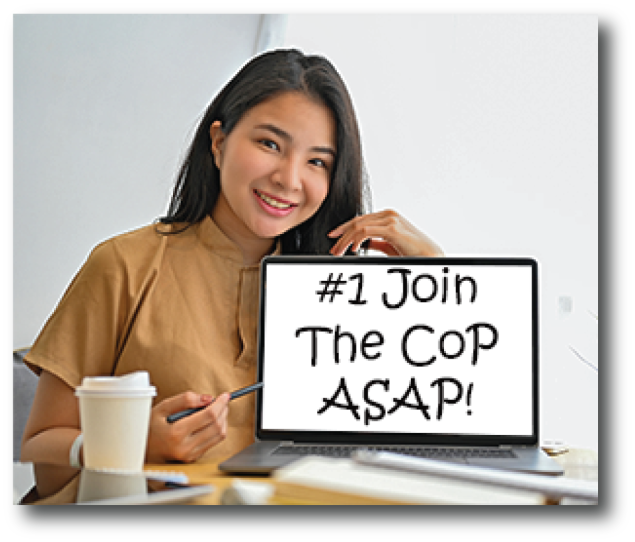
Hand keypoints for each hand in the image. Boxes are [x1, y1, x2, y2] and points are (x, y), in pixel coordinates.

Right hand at [145, 391, 229, 462]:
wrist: (142, 449)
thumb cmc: (151, 426)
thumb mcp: (162, 407)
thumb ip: (185, 399)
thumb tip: (208, 398)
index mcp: (176, 433)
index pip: (208, 416)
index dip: (220, 404)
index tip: (225, 395)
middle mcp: (185, 447)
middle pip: (217, 426)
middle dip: (223, 410)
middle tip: (223, 401)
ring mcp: (190, 455)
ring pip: (219, 435)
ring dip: (223, 420)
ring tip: (218, 410)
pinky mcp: (193, 458)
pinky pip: (214, 442)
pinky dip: (218, 429)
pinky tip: (213, 421)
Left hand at [328, 210, 442, 256]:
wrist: (431, 256)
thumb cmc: (414, 253)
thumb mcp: (390, 246)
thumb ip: (377, 243)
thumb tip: (363, 244)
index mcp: (388, 216)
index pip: (361, 220)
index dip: (345, 228)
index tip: (334, 237)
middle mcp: (388, 214)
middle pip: (357, 222)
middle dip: (342, 235)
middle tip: (333, 248)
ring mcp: (390, 219)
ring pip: (358, 227)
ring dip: (345, 240)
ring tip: (339, 252)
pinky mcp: (392, 228)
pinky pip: (366, 232)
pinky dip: (356, 240)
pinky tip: (352, 249)